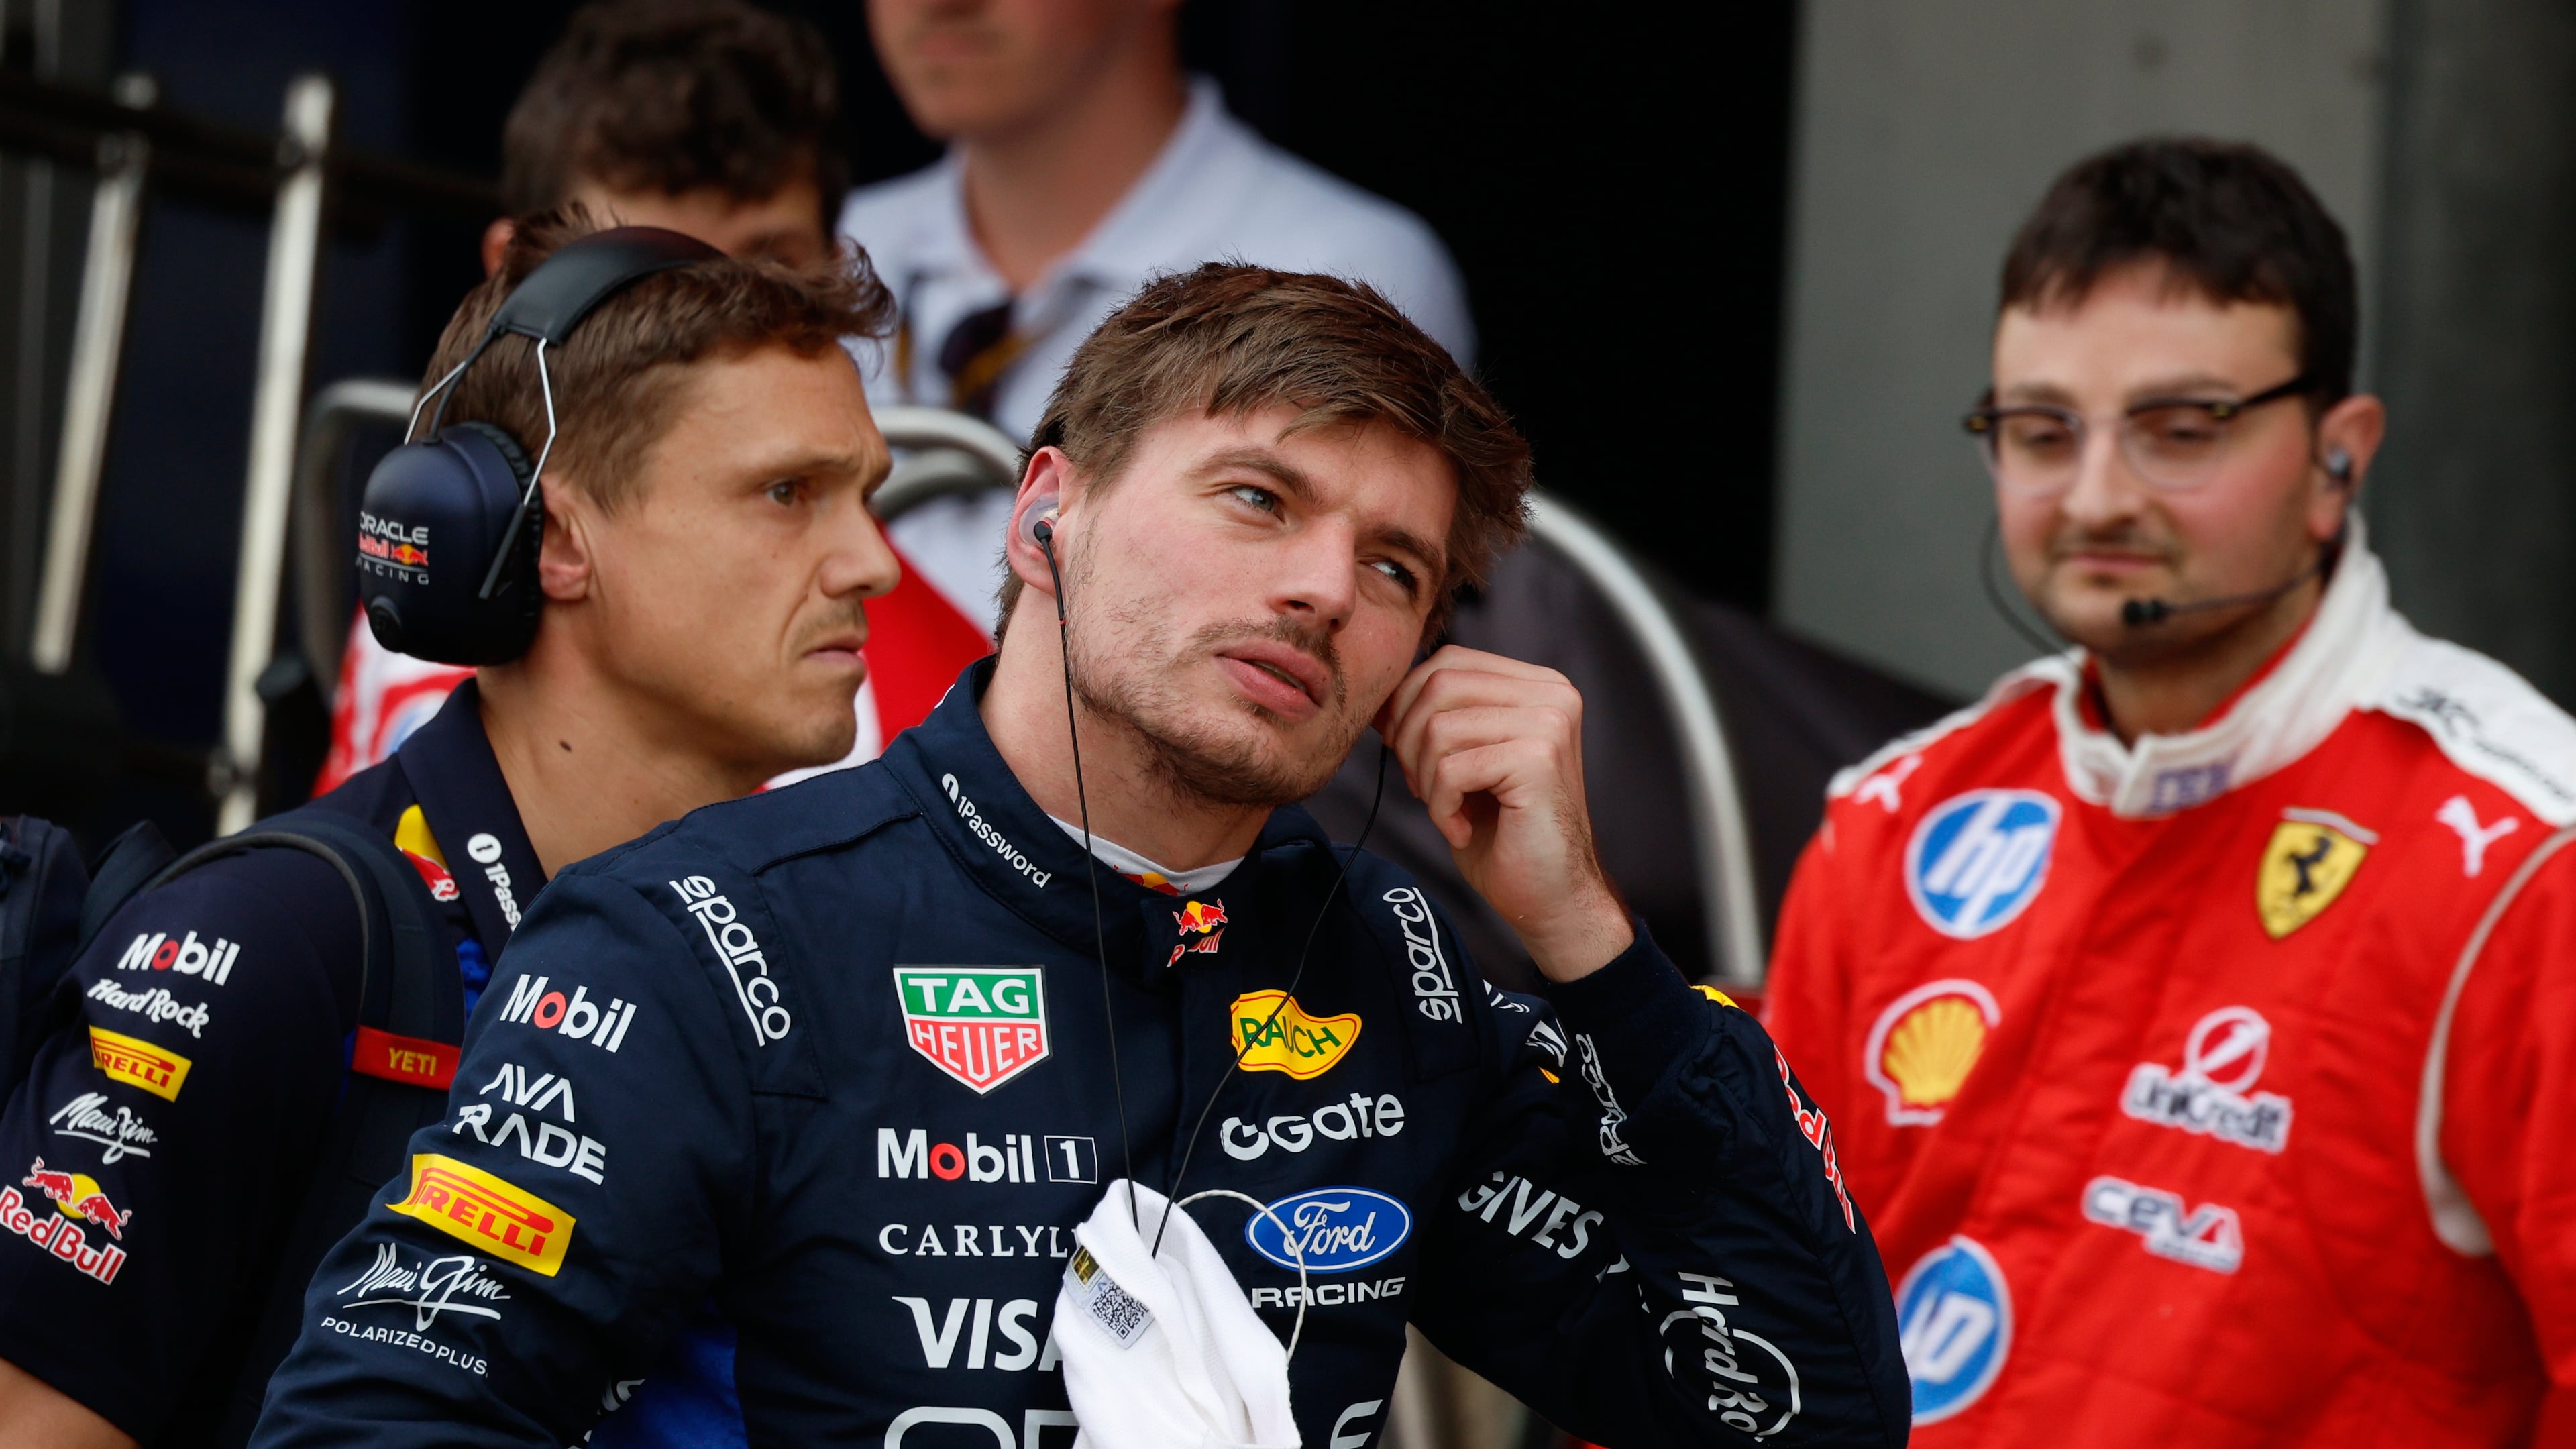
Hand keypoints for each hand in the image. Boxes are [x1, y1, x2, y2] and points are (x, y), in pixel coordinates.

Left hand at [1378, 646, 1632, 979]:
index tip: (1400, 748)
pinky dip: (1441, 807)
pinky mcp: (1539, 759)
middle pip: (1439, 685)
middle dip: (1409, 740)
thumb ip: (1439, 718)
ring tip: (1447, 810)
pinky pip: (1452, 769)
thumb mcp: (1465, 760)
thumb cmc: (1506, 834)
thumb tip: (1382, 697)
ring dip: (1425, 778)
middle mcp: (1552, 695)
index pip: (1449, 661)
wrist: (1551, 897)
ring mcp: (1549, 723)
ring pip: (1439, 727)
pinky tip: (1462, 830)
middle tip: (1423, 788)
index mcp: (1537, 686)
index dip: (1407, 701)